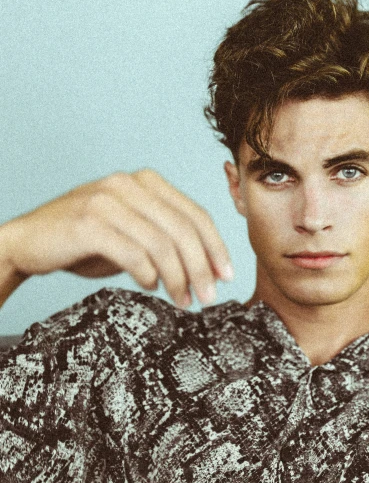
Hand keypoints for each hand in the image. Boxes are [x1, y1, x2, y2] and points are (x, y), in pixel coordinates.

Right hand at [0, 169, 232, 307]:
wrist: (29, 241)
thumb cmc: (85, 239)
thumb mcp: (133, 231)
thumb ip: (165, 238)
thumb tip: (207, 267)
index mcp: (146, 182)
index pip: (195, 214)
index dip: (216, 247)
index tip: (226, 275)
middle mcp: (129, 184)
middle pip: (183, 230)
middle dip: (202, 268)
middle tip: (208, 297)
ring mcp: (107, 201)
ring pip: (162, 244)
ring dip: (178, 278)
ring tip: (182, 300)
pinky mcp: (88, 223)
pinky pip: (134, 254)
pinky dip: (148, 275)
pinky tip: (150, 286)